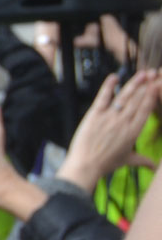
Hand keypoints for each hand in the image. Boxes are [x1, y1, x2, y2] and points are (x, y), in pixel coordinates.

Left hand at [56, 71, 159, 192]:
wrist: (86, 164)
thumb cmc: (106, 163)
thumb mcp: (127, 160)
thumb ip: (143, 160)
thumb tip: (155, 167)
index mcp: (134, 132)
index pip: (146, 110)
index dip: (152, 96)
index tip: (158, 84)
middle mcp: (123, 122)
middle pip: (138, 100)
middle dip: (147, 85)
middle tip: (154, 73)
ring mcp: (109, 117)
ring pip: (124, 97)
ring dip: (134, 84)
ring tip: (143, 73)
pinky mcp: (94, 115)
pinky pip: (103, 97)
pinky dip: (108, 86)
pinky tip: (114, 76)